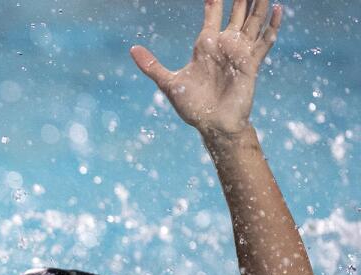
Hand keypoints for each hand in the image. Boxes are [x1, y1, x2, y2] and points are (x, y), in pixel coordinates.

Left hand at [131, 0, 280, 138]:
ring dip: (259, 6)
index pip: (212, 15)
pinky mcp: (252, 64)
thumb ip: (152, 65)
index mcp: (206, 45)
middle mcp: (225, 45)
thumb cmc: (192, 105)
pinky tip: (279, 9)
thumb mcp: (168, 83)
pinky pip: (264, 42)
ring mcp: (240, 53)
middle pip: (236, 14)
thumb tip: (132, 49)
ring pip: (253, 22)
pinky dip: (273, 26)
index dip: (214, 1)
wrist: (213, 125)